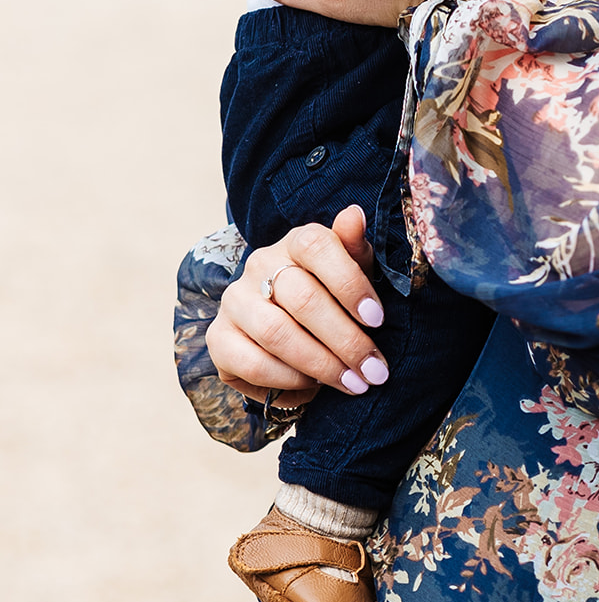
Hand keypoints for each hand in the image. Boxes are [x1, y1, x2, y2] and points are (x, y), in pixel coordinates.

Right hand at [206, 205, 389, 405]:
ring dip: (321, 364)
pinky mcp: (219, 338)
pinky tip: (313, 387)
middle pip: (302, 298)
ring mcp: (235, 301)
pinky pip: (253, 363)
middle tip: (374, 370)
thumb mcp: (352, 270)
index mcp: (296, 241)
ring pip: (277, 333)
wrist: (290, 326)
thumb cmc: (331, 294)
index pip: (316, 246)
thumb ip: (354, 246)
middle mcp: (259, 265)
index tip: (377, 320)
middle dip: (346, 340)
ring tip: (352, 383)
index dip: (349, 283)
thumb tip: (354, 214)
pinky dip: (288, 380)